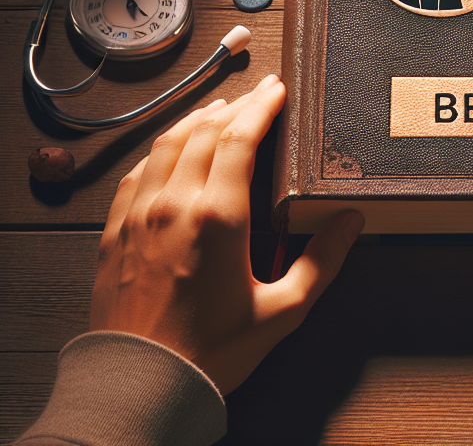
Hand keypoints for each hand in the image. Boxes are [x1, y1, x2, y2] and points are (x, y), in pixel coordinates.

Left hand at [91, 75, 363, 393]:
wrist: (139, 387)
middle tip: (258, 94)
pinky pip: (137, 172)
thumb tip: (350, 223)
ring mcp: (140, 215)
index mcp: (218, 217)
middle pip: (204, 130)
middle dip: (235, 105)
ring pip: (166, 143)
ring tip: (218, 109)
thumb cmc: (209, 354)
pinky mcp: (116, 231)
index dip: (261, 106)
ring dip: (195, 118)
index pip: (240, 137)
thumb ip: (321, 262)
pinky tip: (171, 149)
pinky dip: (160, 149)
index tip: (277, 90)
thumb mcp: (282, 312)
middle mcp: (175, 205)